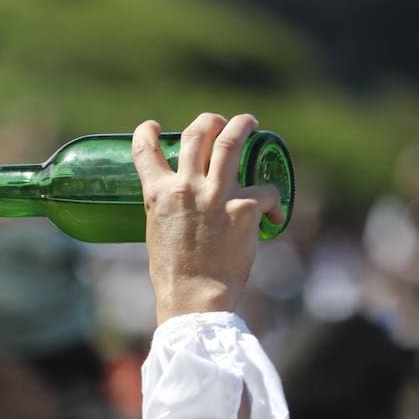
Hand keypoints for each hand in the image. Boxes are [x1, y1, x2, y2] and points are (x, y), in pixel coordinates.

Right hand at [132, 113, 283, 323]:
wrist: (195, 296)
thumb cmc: (173, 274)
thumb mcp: (157, 232)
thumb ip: (168, 209)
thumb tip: (183, 203)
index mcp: (159, 194)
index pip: (144, 151)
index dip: (146, 133)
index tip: (152, 127)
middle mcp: (187, 186)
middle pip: (197, 134)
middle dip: (209, 121)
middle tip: (218, 123)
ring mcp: (218, 194)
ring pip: (232, 142)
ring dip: (243, 126)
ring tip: (249, 123)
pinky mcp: (246, 207)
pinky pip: (268, 189)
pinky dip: (273, 199)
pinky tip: (274, 214)